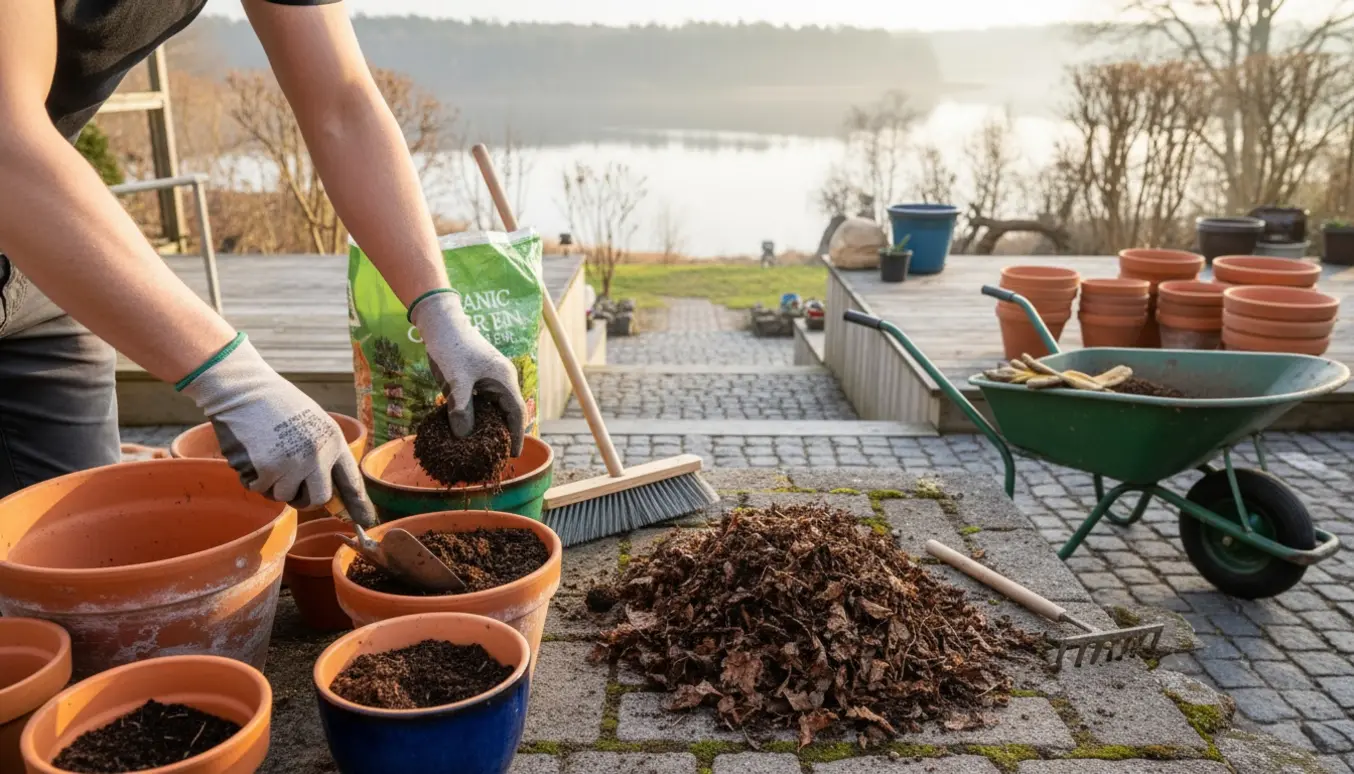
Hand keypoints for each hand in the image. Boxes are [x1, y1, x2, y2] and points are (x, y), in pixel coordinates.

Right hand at [178, 335, 377, 526]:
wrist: (243, 390)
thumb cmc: (276, 404)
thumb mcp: (313, 422)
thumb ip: (322, 451)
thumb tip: (327, 489)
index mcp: (333, 441)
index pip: (351, 480)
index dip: (358, 504)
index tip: (365, 522)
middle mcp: (318, 455)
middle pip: (318, 499)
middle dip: (304, 499)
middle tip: (291, 486)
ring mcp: (293, 464)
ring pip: (284, 497)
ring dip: (273, 484)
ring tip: (266, 454)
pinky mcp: (267, 470)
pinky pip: (260, 490)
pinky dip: (252, 477)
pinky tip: (251, 452)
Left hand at [412, 291, 525, 455]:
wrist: (440, 323)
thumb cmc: (452, 347)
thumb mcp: (456, 382)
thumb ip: (462, 410)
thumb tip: (464, 438)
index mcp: (504, 380)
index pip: (516, 414)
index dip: (515, 436)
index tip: (512, 455)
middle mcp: (501, 381)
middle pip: (506, 413)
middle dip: (501, 434)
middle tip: (492, 455)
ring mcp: (489, 379)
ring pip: (492, 408)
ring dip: (486, 425)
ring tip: (479, 446)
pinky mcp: (476, 378)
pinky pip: (480, 401)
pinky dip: (475, 414)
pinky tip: (464, 427)